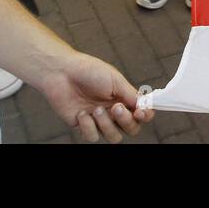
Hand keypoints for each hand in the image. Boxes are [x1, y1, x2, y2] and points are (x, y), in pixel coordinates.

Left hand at [37, 52, 152, 142]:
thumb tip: (146, 106)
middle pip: (131, 129)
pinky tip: (81, 113)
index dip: (145, 116)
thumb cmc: (89, 71)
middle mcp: (114, 111)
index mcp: (124, 98)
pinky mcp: (84, 126)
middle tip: (116, 108)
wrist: (62, 73)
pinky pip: (93, 137)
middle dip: (126, 121)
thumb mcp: (115, 79)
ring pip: (114, 137)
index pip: (141, 114)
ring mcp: (99, 120)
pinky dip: (88, 126)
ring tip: (95, 109)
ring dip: (107, 125)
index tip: (140, 112)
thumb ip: (131, 94)